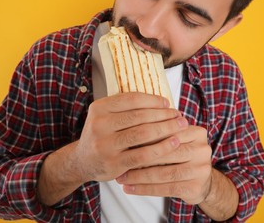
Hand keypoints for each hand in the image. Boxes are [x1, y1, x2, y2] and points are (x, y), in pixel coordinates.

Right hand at [72, 92, 188, 182]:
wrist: (83, 161)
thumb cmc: (102, 135)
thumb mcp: (105, 116)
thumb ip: (126, 109)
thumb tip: (162, 102)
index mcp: (99, 108)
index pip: (132, 99)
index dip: (153, 100)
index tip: (167, 103)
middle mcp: (100, 125)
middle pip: (140, 116)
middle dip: (164, 115)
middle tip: (179, 115)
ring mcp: (106, 145)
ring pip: (143, 134)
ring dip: (166, 129)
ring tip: (181, 126)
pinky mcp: (114, 163)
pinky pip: (144, 154)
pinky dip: (162, 147)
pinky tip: (174, 143)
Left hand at [116, 125, 212, 204]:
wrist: (203, 180)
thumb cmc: (182, 156)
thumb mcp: (176, 139)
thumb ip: (161, 133)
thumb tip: (129, 131)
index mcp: (196, 132)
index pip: (167, 132)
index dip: (144, 137)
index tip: (125, 141)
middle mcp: (202, 149)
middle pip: (165, 152)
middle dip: (139, 157)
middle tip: (120, 160)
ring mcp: (200, 170)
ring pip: (164, 172)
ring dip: (139, 176)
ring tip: (122, 177)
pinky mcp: (195, 187)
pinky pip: (165, 188)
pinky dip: (145, 189)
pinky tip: (131, 188)